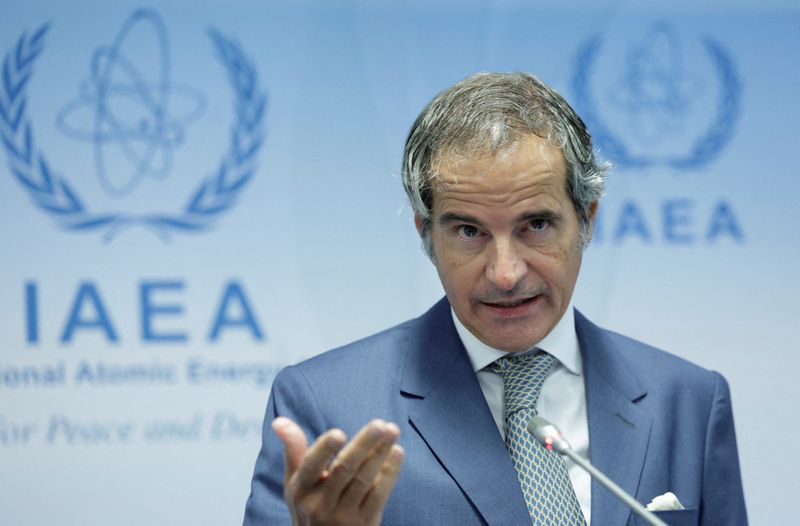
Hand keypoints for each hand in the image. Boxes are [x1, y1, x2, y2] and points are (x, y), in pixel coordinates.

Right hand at [272, 416, 403, 525]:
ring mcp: (343, 516)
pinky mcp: (365, 523)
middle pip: (344, 470)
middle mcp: (320, 504)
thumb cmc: (309, 506)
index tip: (339, 433)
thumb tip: (279, 421)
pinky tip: (397, 453)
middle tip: (379, 425)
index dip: (324, 450)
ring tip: (392, 430)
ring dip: (380, 454)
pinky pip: (379, 495)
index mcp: (300, 490)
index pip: (311, 466)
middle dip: (363, 445)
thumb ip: (292, 450)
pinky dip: (389, 473)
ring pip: (364, 480)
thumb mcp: (295, 483)